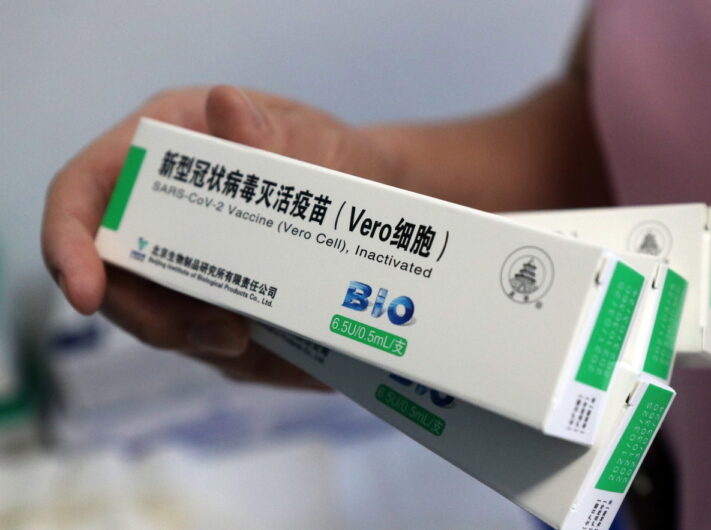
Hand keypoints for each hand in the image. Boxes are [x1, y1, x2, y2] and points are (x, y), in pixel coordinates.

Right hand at [42, 85, 399, 387]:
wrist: (364, 197)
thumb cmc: (328, 155)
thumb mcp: (311, 140)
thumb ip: (271, 135)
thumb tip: (225, 104)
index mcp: (166, 146)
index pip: (84, 193)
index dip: (69, 243)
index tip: (85, 295)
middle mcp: (163, 205)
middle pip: (115, 275)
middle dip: (157, 317)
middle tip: (228, 338)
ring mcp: (184, 256)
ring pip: (158, 315)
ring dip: (199, 339)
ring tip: (256, 343)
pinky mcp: (212, 297)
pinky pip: (202, 336)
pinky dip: (232, 350)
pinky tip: (275, 347)